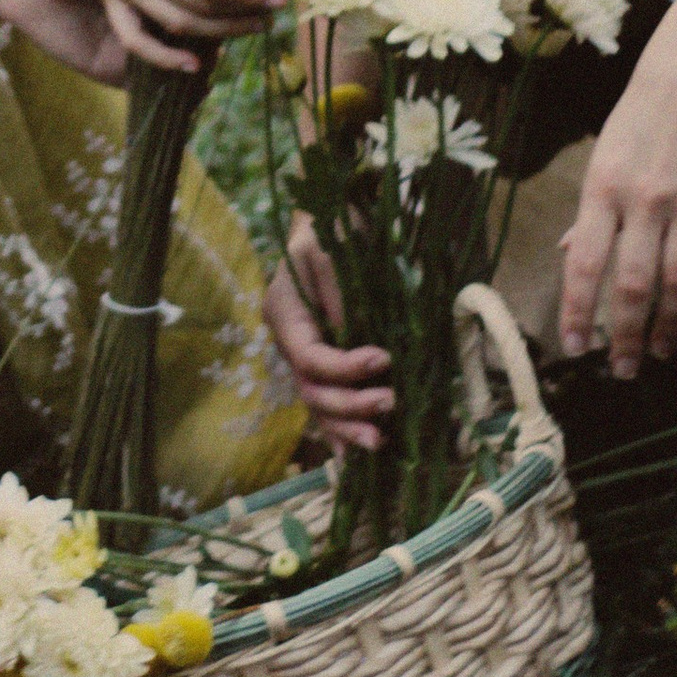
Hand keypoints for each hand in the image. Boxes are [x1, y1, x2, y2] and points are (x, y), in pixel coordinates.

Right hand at [266, 217, 394, 452]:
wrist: (335, 221)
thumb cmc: (334, 228)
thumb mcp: (333, 248)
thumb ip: (339, 290)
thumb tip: (354, 336)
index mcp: (285, 313)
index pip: (309, 357)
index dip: (344, 367)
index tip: (382, 358)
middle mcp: (291, 341)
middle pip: (312, 390)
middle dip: (349, 405)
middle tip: (391, 402)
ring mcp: (308, 357)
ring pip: (320, 406)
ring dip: (348, 428)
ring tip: (381, 441)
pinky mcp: (328, 365)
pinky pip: (331, 405)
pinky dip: (343, 431)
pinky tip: (357, 455)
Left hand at [556, 0, 676, 378]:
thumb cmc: (647, 102)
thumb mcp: (606, 148)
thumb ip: (593, 208)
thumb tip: (570, 254)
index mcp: (603, 186)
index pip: (585, 265)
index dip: (578, 312)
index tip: (575, 348)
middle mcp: (645, 200)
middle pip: (633, 286)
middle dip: (625, 336)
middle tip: (623, 371)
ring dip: (668, 327)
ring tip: (660, 355)